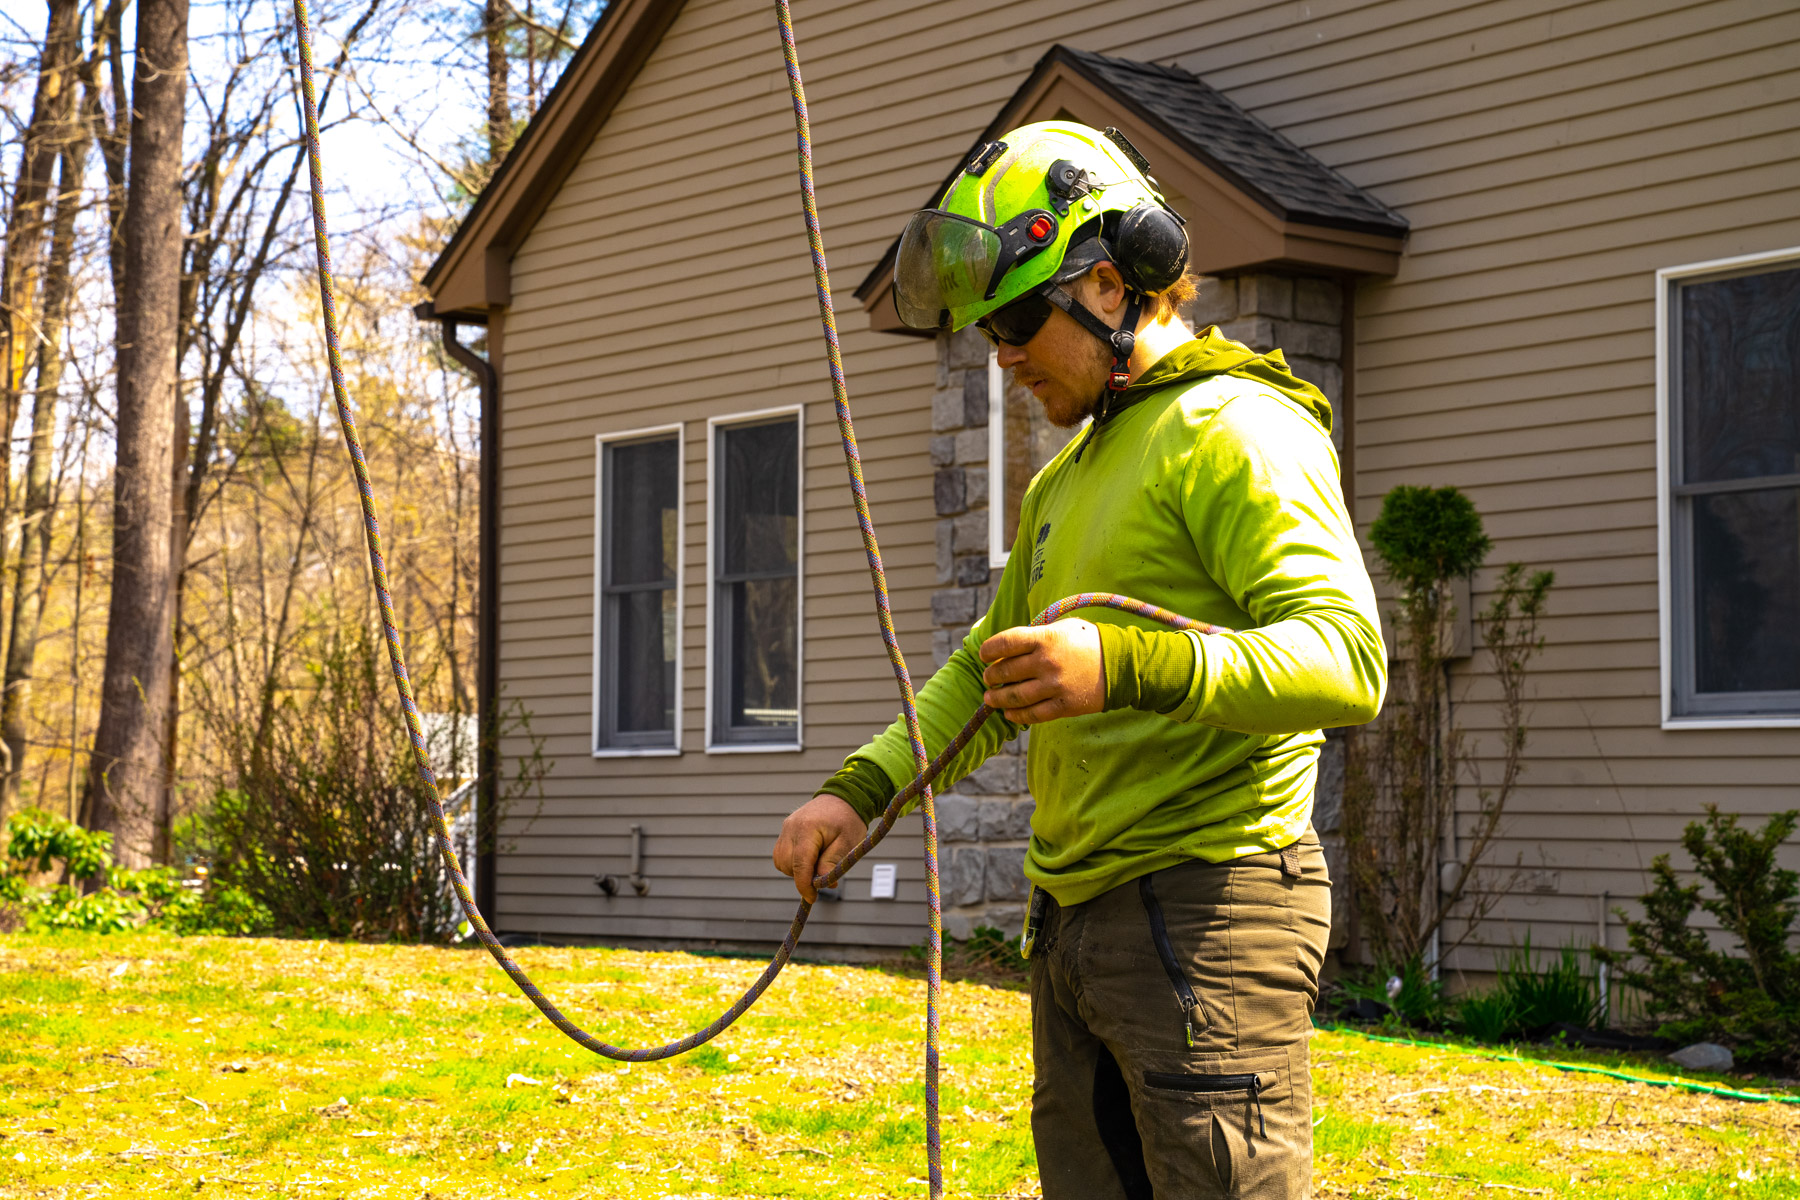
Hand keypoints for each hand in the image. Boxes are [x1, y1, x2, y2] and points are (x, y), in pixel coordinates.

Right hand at [772, 793, 867, 901]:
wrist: (843, 797)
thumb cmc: (848, 820)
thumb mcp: (848, 842)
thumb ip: (832, 862)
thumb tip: (820, 882)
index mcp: (808, 829)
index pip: (799, 864)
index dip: (804, 885)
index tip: (812, 898)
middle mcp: (791, 827)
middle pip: (787, 864)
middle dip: (802, 876)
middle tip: (823, 875)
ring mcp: (786, 827)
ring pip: (780, 861)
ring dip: (795, 870)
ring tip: (817, 863)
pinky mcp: (785, 829)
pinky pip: (781, 853)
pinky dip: (791, 862)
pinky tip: (809, 858)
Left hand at [978, 618, 1103, 723]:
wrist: (1121, 664)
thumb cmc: (1089, 641)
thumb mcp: (1063, 627)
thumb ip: (1036, 635)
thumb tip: (1008, 646)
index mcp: (1045, 638)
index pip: (1004, 643)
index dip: (988, 650)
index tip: (984, 656)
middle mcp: (1047, 662)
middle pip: (1005, 672)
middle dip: (991, 676)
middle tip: (989, 678)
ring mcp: (1055, 686)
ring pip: (1014, 696)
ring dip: (997, 698)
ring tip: (990, 698)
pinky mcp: (1064, 706)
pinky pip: (1033, 714)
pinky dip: (1016, 715)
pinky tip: (1009, 713)